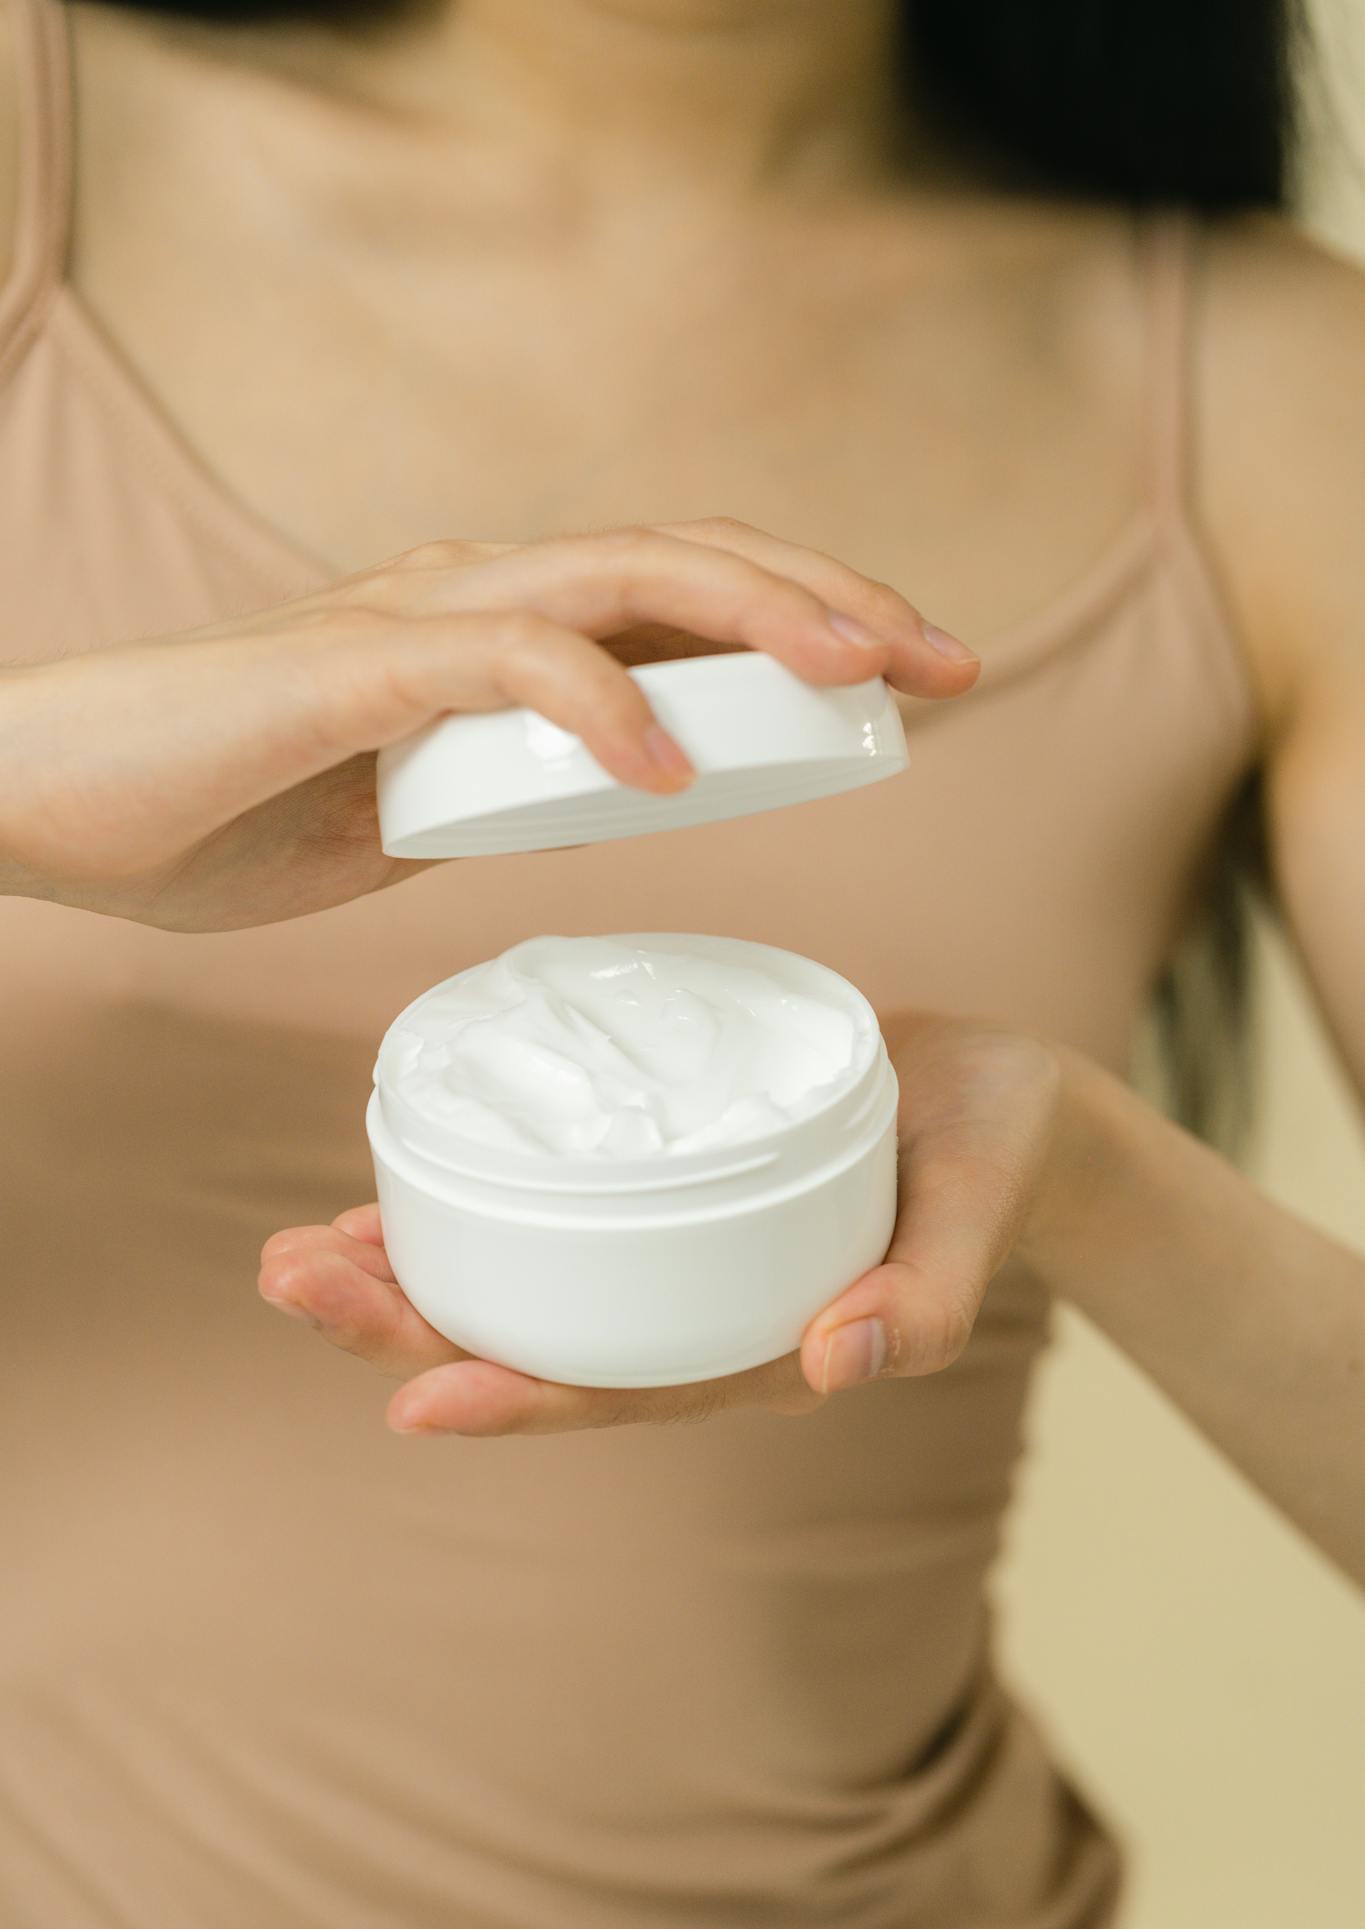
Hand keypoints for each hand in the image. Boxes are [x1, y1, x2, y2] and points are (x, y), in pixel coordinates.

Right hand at [0, 519, 975, 931]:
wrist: (56, 804)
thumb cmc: (219, 809)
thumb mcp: (414, 813)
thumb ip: (509, 785)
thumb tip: (610, 794)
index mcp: (506, 634)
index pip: (692, 597)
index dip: (817, 619)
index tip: (925, 681)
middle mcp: (480, 598)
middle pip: (693, 562)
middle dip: (835, 603)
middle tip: (952, 662)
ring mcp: (418, 618)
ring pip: (620, 575)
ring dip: (753, 617)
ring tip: (859, 676)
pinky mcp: (351, 664)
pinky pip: (498, 660)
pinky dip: (591, 703)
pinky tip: (666, 765)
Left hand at [258, 1019, 1062, 1434]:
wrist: (1001, 1107)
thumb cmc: (995, 1162)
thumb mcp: (978, 1215)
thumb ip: (927, 1299)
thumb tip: (839, 1362)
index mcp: (756, 1346)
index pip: (618, 1390)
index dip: (515, 1400)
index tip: (412, 1398)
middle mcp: (691, 1313)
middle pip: (532, 1342)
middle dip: (404, 1325)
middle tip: (291, 1279)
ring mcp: (668, 1255)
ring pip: (521, 1284)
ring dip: (406, 1272)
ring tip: (301, 1251)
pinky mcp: (658, 1187)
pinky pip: (547, 1211)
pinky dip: (468, 1200)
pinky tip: (398, 1180)